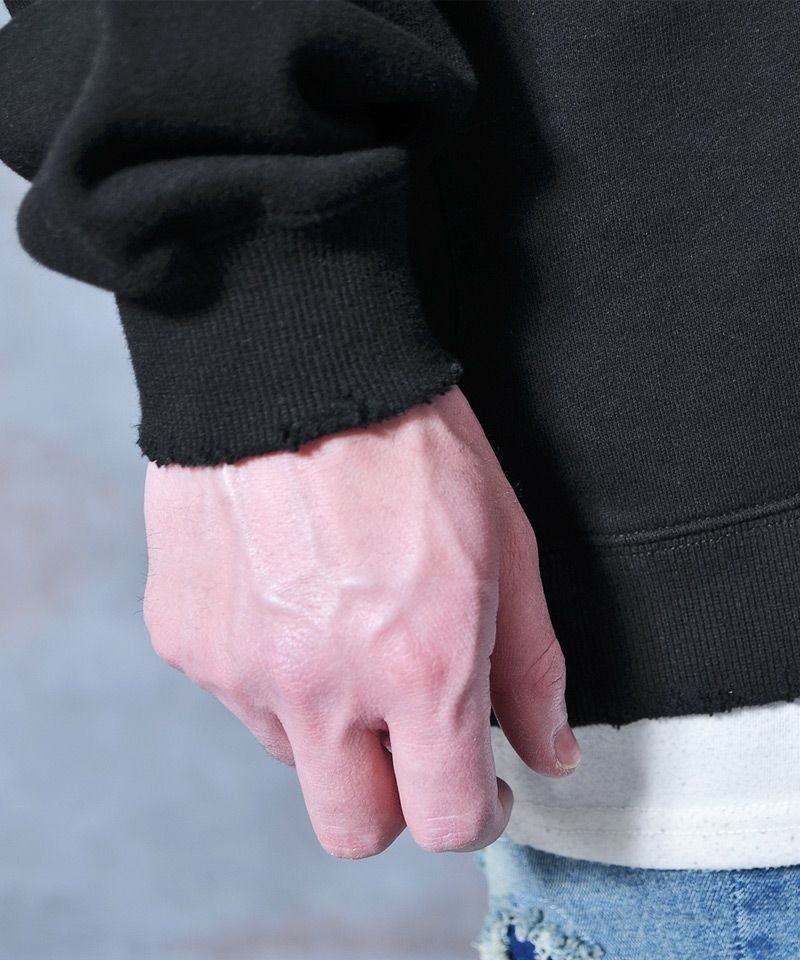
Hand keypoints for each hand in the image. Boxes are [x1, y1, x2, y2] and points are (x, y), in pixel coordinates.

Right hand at [142, 385, 579, 858]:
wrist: (292, 363)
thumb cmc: (410, 441)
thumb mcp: (504, 545)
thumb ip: (530, 667)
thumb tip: (547, 753)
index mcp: (417, 665)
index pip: (441, 820)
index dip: (472, 815)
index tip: (475, 790)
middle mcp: (320, 686)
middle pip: (352, 828)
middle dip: (393, 799)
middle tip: (411, 734)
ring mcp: (240, 667)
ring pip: (294, 755)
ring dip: (329, 722)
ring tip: (342, 625)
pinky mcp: (185, 638)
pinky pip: (238, 691)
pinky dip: (272, 668)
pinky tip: (288, 595)